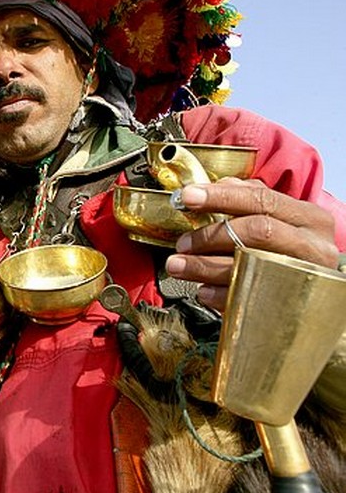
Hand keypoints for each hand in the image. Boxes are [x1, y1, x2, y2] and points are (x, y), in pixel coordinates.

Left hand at [165, 178, 338, 310]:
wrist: (316, 291)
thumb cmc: (290, 248)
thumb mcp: (281, 219)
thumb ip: (249, 199)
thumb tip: (212, 187)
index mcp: (309, 218)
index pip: (262, 199)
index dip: (221, 197)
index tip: (187, 197)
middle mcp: (312, 246)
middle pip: (257, 231)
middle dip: (211, 235)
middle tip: (182, 242)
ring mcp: (302, 277)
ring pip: (248, 266)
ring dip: (203, 266)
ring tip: (177, 265)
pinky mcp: (288, 305)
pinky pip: (246, 298)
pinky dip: (217, 294)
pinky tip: (201, 289)